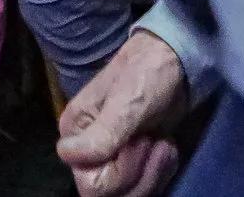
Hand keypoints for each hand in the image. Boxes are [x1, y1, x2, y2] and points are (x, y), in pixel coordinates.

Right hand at [58, 31, 189, 196]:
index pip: (91, 185)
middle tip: (154, 142)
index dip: (120, 173)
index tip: (137, 141)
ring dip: (154, 173)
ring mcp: (113, 155)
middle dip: (140, 174)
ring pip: (130, 192)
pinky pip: (145, 184)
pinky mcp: (135, 157)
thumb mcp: (126, 104)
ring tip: (164, 144)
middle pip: (111, 193)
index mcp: (76, 135)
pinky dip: (161, 171)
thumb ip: (100, 136)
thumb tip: (66, 155)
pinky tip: (167, 146)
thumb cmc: (148, 74)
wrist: (177, 60)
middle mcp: (90, 151)